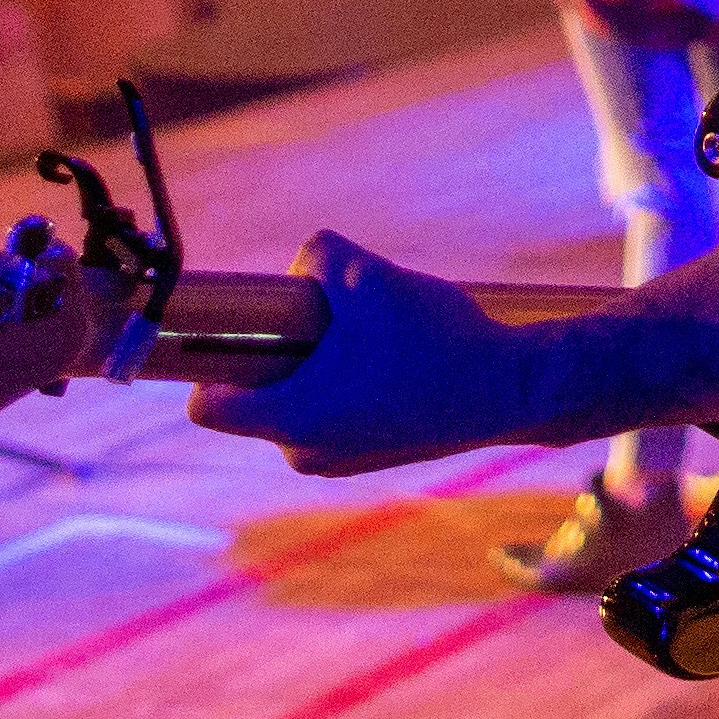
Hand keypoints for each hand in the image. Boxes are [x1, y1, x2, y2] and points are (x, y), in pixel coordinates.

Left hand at [188, 230, 551, 477]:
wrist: (512, 388)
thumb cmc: (434, 338)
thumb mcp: (366, 276)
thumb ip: (315, 258)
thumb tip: (301, 269)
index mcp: (292, 418)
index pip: (206, 405)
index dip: (207, 358)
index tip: (232, 325)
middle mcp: (307, 452)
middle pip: (255, 395)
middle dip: (279, 350)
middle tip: (324, 316)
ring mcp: (340, 461)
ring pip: (297, 401)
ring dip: (316, 365)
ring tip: (369, 335)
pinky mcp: (370, 457)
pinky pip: (332, 413)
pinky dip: (345, 383)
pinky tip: (390, 356)